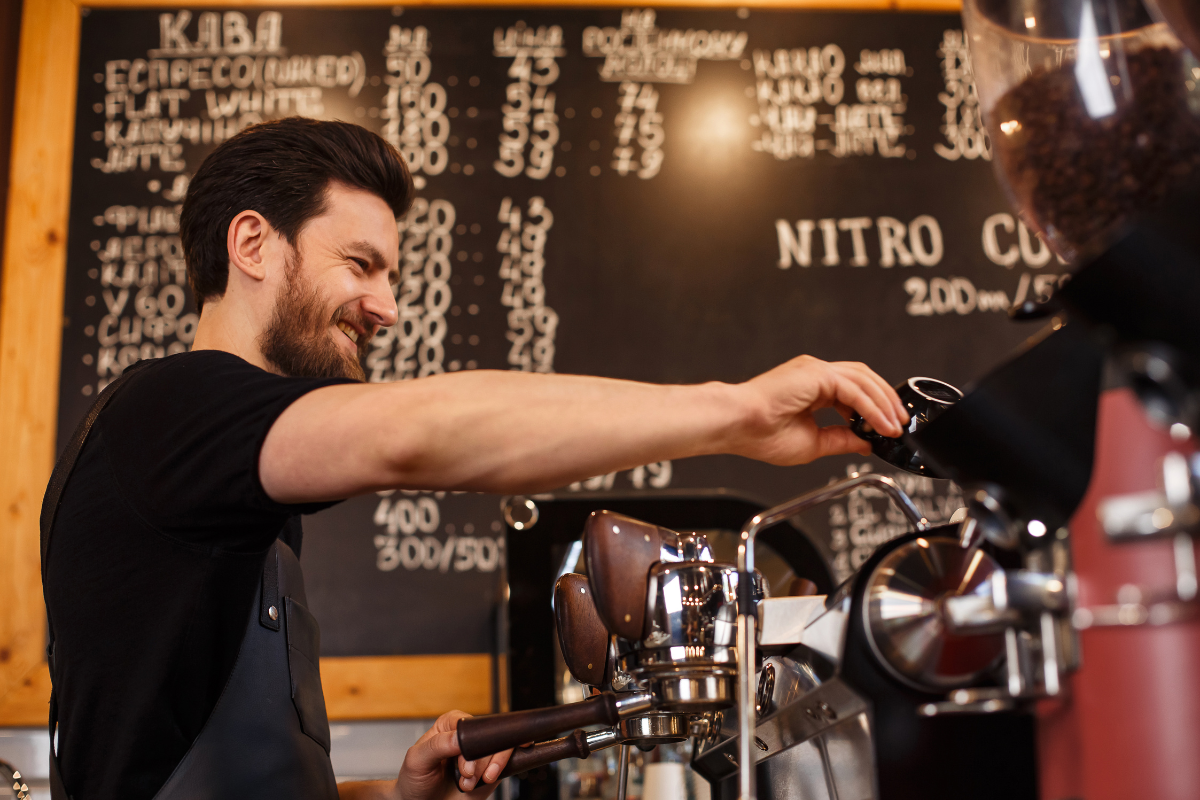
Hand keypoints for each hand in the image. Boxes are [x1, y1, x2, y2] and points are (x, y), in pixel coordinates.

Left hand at [395, 710, 511, 799]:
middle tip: (467, 775)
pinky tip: (488, 778)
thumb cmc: (416, 781)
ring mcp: (481, 753)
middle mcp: (468, 737)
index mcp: (450, 726)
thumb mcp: (417, 760)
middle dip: (479, 760)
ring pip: (500, 748)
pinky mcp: (491, 767)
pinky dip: (500, 770)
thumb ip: (437, 745)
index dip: (470, 742)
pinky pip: (507, 762)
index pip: (469, 724)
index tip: (464, 760)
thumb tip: (460, 736)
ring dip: (487, 769)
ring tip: (468, 784)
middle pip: (488, 736)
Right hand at [732, 356, 907, 464]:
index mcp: (811, 387)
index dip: (874, 407)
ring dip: (884, 404)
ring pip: (863, 380)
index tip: (886, 427)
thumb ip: (841, 439)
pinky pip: (854, 389)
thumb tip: (865, 442)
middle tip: (900, 424)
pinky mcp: (817, 373)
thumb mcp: (813, 443)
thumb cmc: (761, 434)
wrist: (739, 425)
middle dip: (886, 401)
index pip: (853, 390)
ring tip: (895, 426)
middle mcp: (814, 373)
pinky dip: (872, 407)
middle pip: (863, 379)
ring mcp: (816, 370)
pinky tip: (881, 424)